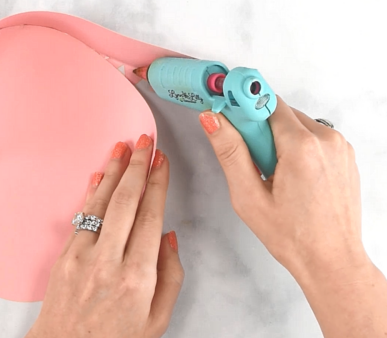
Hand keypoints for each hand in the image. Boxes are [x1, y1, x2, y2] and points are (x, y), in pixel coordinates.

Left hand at [26, 135, 183, 337]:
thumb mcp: (158, 319)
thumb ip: (171, 276)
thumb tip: (168, 234)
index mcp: (139, 278)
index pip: (152, 217)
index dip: (158, 185)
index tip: (162, 162)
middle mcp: (109, 262)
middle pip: (127, 202)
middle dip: (138, 166)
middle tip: (146, 142)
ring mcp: (83, 256)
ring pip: (102, 203)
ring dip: (114, 171)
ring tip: (124, 146)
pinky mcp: (64, 255)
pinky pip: (81, 215)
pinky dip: (92, 192)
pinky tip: (99, 173)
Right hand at [199, 96, 386, 336]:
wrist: (332, 261)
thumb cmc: (292, 236)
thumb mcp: (248, 196)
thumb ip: (230, 152)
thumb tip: (212, 119)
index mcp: (301, 147)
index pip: (265, 103)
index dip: (242, 106)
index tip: (225, 106)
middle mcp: (326, 139)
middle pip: (281, 113)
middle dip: (260, 128)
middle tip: (250, 160)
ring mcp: (339, 146)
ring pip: (297, 124)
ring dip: (278, 138)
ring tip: (272, 174)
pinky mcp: (344, 155)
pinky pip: (313, 137)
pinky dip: (296, 147)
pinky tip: (290, 176)